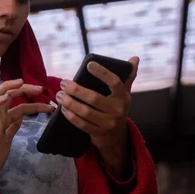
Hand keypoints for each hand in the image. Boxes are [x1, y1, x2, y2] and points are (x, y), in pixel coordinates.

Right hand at [0, 79, 53, 183]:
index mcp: (4, 118)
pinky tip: (5, 97)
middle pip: (10, 94)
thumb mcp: (7, 138)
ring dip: (10, 88)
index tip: (49, 103)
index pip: (20, 104)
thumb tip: (22, 116)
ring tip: (22, 83)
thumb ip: (13, 126)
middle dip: (25, 88)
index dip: (34, 101)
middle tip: (41, 88)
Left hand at [56, 57, 138, 176]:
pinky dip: (71, 116)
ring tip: (59, 95)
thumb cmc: (116, 107)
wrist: (116, 136)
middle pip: (94, 98)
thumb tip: (135, 58)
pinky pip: (82, 124)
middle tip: (63, 83)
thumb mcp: (124, 93)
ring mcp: (108, 123)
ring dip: (70, 103)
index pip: (115, 82)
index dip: (102, 73)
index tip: (88, 64)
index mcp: (123, 97)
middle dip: (76, 90)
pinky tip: (63, 108)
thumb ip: (128, 76)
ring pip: (86, 112)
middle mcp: (118, 110)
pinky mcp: (99, 133)